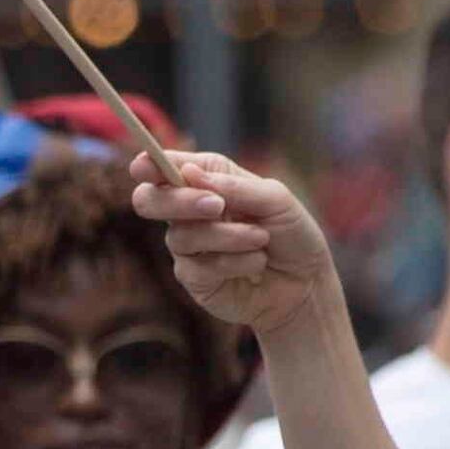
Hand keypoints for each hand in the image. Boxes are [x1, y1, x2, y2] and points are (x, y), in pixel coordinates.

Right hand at [131, 149, 339, 350]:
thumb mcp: (276, 200)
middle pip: (150, 200)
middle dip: (180, 201)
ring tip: (261, 240)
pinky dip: (233, 262)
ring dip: (228, 236)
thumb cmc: (292, 235)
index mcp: (208, 180)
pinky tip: (256, 263)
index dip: (148, 164)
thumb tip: (188, 173)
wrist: (306, 284)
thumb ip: (234, 186)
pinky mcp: (193, 278)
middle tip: (218, 207)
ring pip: (181, 236)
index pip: (166, 167)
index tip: (143, 166)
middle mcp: (190, 211)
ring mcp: (188, 246)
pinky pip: (197, 267)